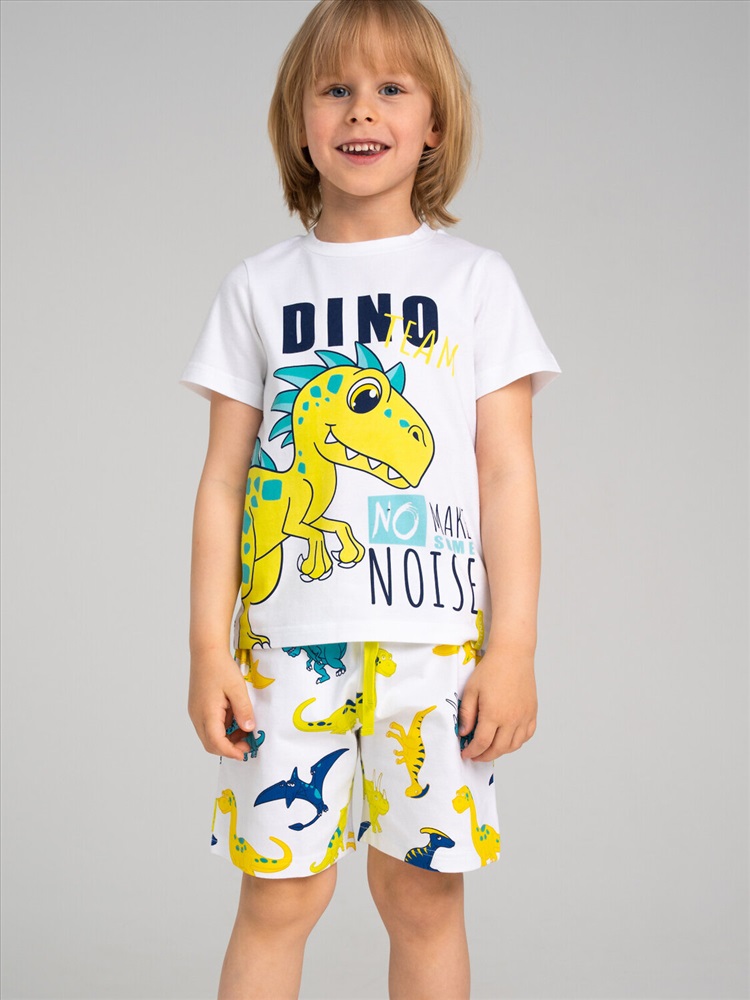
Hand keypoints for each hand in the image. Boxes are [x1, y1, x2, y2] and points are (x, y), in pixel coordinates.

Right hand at [188, 650, 256, 760]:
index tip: (245, 753)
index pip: (216, 742)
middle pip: (210, 743)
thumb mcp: (237, 688)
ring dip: (225, 739)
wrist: (206, 651)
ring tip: (244, 730)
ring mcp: (195, 712)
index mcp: (206, 712)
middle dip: (228, 748)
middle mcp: (197, 716)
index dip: (231, 751)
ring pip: (208, 736)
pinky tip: (234, 719)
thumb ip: (243, 710)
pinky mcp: (197, 708)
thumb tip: (249, 729)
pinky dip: (221, 729)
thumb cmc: (221, 667)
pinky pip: (208, 726)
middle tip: (247, 744)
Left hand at [458, 645, 537, 761]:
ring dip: (501, 751)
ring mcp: (524, 717)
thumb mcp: (471, 690)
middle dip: (484, 755)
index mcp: (494, 714)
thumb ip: (467, 714)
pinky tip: (507, 738)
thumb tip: (464, 733)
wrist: (513, 655)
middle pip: (498, 749)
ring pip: (514, 745)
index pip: (482, 743)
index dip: (472, 752)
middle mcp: (511, 719)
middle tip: (475, 755)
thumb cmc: (490, 669)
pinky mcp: (532, 712)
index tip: (465, 754)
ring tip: (490, 748)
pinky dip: (517, 742)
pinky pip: (527, 735)